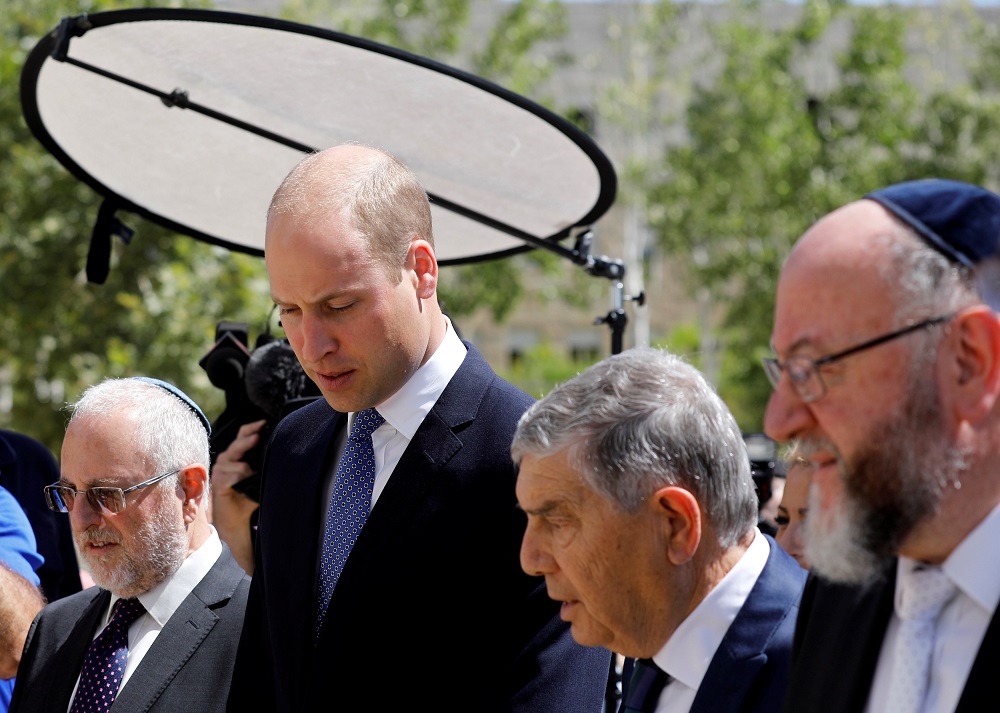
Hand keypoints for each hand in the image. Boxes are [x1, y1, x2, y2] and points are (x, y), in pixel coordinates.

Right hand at [211, 419, 266, 574]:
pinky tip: (244, 484)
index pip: (242, 435)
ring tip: (252, 477)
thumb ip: (264, 464)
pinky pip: (232, 476)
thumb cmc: (247, 496)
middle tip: (258, 437)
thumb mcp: (258, 477)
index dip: (252, 428)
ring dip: (247, 469)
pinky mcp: (217, 483)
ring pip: (236, 463)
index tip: (264, 423)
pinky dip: (241, 479)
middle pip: (237, 445)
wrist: (236, 518)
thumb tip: (284, 453)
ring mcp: (220, 471)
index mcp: (236, 455)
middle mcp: (226, 460)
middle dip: (249, 440)